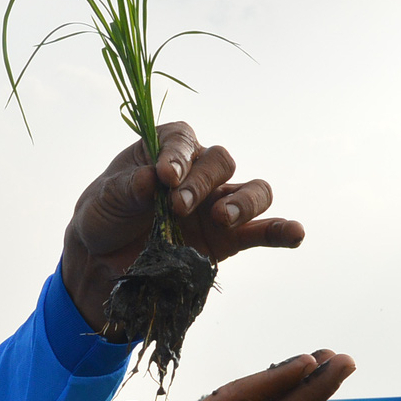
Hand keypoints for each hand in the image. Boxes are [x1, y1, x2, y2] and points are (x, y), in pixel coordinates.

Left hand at [60, 121, 304, 330]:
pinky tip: (295, 233)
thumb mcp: (106, 197)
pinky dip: (281, 230)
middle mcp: (200, 172)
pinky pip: (262, 231)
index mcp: (169, 149)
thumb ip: (129, 186)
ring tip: (224, 219)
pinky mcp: (229, 240)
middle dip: (202, 183)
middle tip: (177, 207)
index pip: (185, 141)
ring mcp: (218, 205)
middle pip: (221, 162)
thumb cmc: (105, 215)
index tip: (164, 177)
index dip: (179, 156)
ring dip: (244, 202)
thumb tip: (152, 180)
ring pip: (252, 190)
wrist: (105, 259)